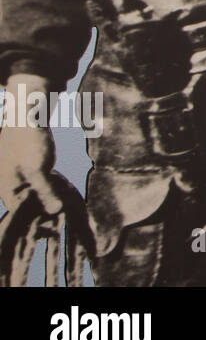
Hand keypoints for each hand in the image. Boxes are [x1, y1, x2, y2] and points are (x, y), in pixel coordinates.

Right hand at [0, 74, 59, 213]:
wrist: (29, 113)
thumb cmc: (29, 141)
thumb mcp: (38, 169)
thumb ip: (45, 191)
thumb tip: (55, 211)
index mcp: (6, 186)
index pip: (19, 212)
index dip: (35, 220)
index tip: (53, 226)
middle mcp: (10, 182)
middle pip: (26, 204)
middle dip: (43, 209)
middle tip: (61, 215)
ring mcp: (19, 174)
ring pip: (34, 192)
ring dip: (47, 198)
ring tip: (64, 204)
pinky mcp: (28, 166)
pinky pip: (38, 182)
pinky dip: (49, 186)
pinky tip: (61, 189)